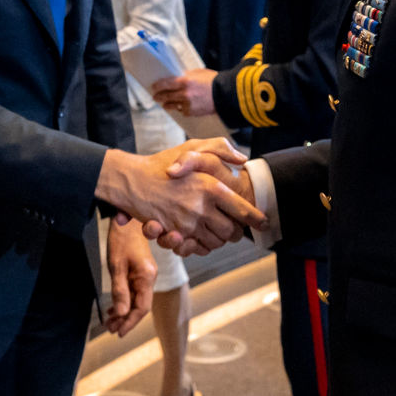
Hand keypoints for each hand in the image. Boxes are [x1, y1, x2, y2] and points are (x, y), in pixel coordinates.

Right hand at [96, 140, 264, 254]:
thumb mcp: (193, 147)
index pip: (243, 210)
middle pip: (232, 232)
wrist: (132, 180)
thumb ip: (220, 149)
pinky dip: (202, 246)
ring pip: (216, 243)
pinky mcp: (174, 234)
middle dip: (236, 231)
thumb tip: (242, 159)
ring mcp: (187, 223)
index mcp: (211, 186)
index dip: (257, 219)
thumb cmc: (163, 162)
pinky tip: (201, 235)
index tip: (264, 223)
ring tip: (217, 230)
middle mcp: (202, 207)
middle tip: (236, 227)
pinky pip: (197, 248)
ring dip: (219, 240)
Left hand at [103, 216, 155, 336]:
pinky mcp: (140, 271)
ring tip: (109, 322)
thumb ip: (120, 291)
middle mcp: (149, 278)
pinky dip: (124, 301)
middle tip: (109, 329)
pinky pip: (133, 291)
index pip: (142, 308)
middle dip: (125, 320)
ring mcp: (145, 274)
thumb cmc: (121, 239)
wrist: (126, 219)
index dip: (130, 322)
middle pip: (140, 306)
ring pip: (136, 300)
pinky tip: (114, 308)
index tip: (118, 332)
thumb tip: (122, 314)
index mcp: (146, 277)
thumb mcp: (116, 266)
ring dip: (123, 312)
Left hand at [151, 68, 217, 116]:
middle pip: (166, 96)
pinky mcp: (192, 112)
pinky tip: (181, 107)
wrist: (225, 94)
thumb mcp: (198, 73)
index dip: (158, 86)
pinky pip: (183, 111)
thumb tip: (177, 77)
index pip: (165, 84)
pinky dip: (181, 108)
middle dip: (159, 96)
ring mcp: (187, 104)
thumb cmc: (213, 81)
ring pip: (173, 105)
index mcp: (185, 81)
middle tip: (156, 97)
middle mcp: (184, 93)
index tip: (154, 87)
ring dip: (167, 104)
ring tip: (165, 104)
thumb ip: (186, 75)